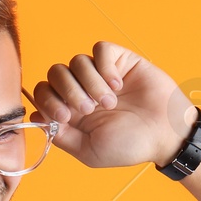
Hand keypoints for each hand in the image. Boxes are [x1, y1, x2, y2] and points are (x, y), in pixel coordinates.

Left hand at [29, 41, 198, 168]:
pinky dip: (104, 67)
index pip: (43, 92)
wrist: (166, 134)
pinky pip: (100, 49)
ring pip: (77, 61)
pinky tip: (117, 85)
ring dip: (90, 83)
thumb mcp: (89, 151)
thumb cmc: (130, 146)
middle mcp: (83, 89)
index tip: (63, 115)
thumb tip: (35, 117)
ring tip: (109, 102)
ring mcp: (100, 73)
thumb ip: (61, 136)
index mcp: (71, 110)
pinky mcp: (119, 60)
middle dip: (67, 92)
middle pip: (55, 73)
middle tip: (87, 110)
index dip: (47, 100)